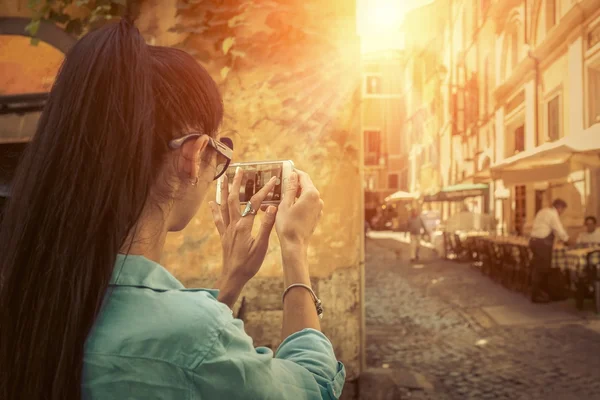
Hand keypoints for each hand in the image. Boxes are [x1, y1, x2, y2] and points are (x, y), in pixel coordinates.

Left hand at [209, 168, 277, 306]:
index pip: (255, 203)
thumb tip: (271, 207)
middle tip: (240, 170)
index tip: (273, 180)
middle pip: (234, 199)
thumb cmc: (249, 264)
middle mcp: (233, 224)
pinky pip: (217, 219)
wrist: (233, 277)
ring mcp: (227, 229)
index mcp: (244, 226)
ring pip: (223, 206)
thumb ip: (266, 226)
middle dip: (237, 183)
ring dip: (223, 191)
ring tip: (223, 178)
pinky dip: (214, 209)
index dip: (264, 190)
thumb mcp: (262, 246)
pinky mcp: (223, 235)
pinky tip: (212, 202)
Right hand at [275, 170, 323, 249]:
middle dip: (294, 183)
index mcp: (311, 194)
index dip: (294, 172)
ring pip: (306, 195)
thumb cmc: (287, 224)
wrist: (295, 245)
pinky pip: (307, 204)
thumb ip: (290, 187)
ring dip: (295, 194)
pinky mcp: (316, 216)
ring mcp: (318, 208)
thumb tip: (293, 174)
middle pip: (306, 185)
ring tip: (281, 195)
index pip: (303, 177)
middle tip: (281, 182)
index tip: (285, 170)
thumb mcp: (285, 203)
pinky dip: (299, 202)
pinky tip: (288, 205)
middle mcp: (318, 199)